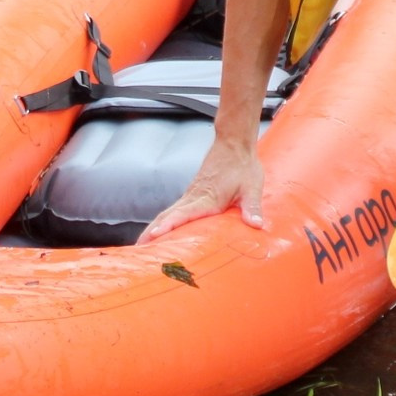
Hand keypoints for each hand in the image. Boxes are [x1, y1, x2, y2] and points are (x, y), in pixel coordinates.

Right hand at [138, 132, 264, 239]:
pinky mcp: (191, 195)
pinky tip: (157, 232)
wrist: (234, 145)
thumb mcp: (252, 187)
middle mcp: (194, 197)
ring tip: (141, 246)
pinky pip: (173, 211)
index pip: (184, 213)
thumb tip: (256, 225)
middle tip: (138, 250)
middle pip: (167, 216)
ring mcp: (190, 196)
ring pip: (167, 213)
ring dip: (153, 229)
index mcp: (208, 198)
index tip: (154, 234)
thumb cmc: (243, 167)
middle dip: (152, 233)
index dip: (169, 225)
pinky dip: (162, 222)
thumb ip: (252, 207)